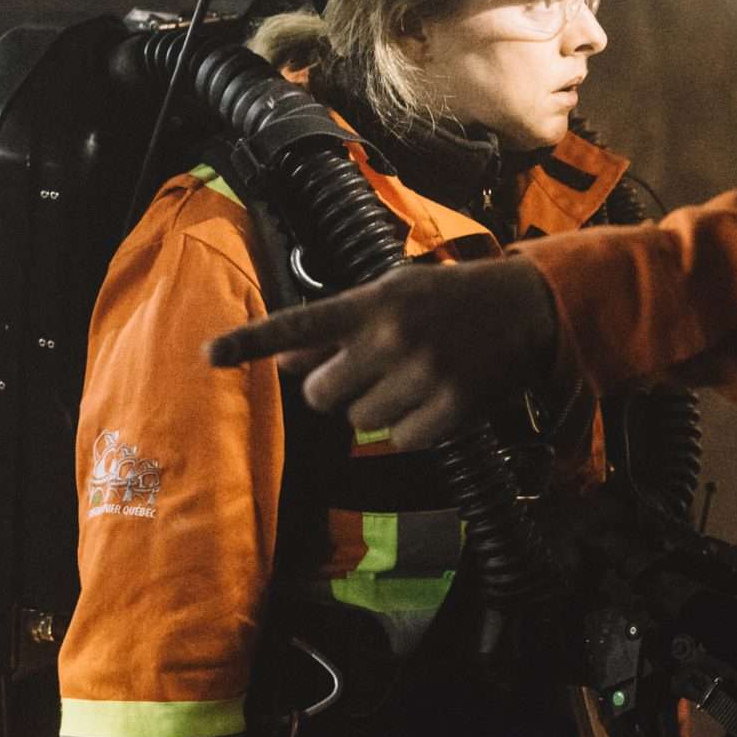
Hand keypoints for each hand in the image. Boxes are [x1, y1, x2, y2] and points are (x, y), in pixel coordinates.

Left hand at [206, 256, 560, 448]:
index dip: (251, 342)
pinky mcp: (452, 407)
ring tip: (413, 380)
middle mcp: (392, 337)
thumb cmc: (450, 299)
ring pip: (361, 422)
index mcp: (372, 303)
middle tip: (373, 371)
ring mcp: (423, 373)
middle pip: (322, 395)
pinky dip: (415, 429)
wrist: (527, 307)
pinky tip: (437, 399)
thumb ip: (340, 328)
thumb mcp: (394, 296)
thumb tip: (287, 363)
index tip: (209, 355)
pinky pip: (403, 440)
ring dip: (378, 410)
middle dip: (338, 391)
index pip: (299, 326)